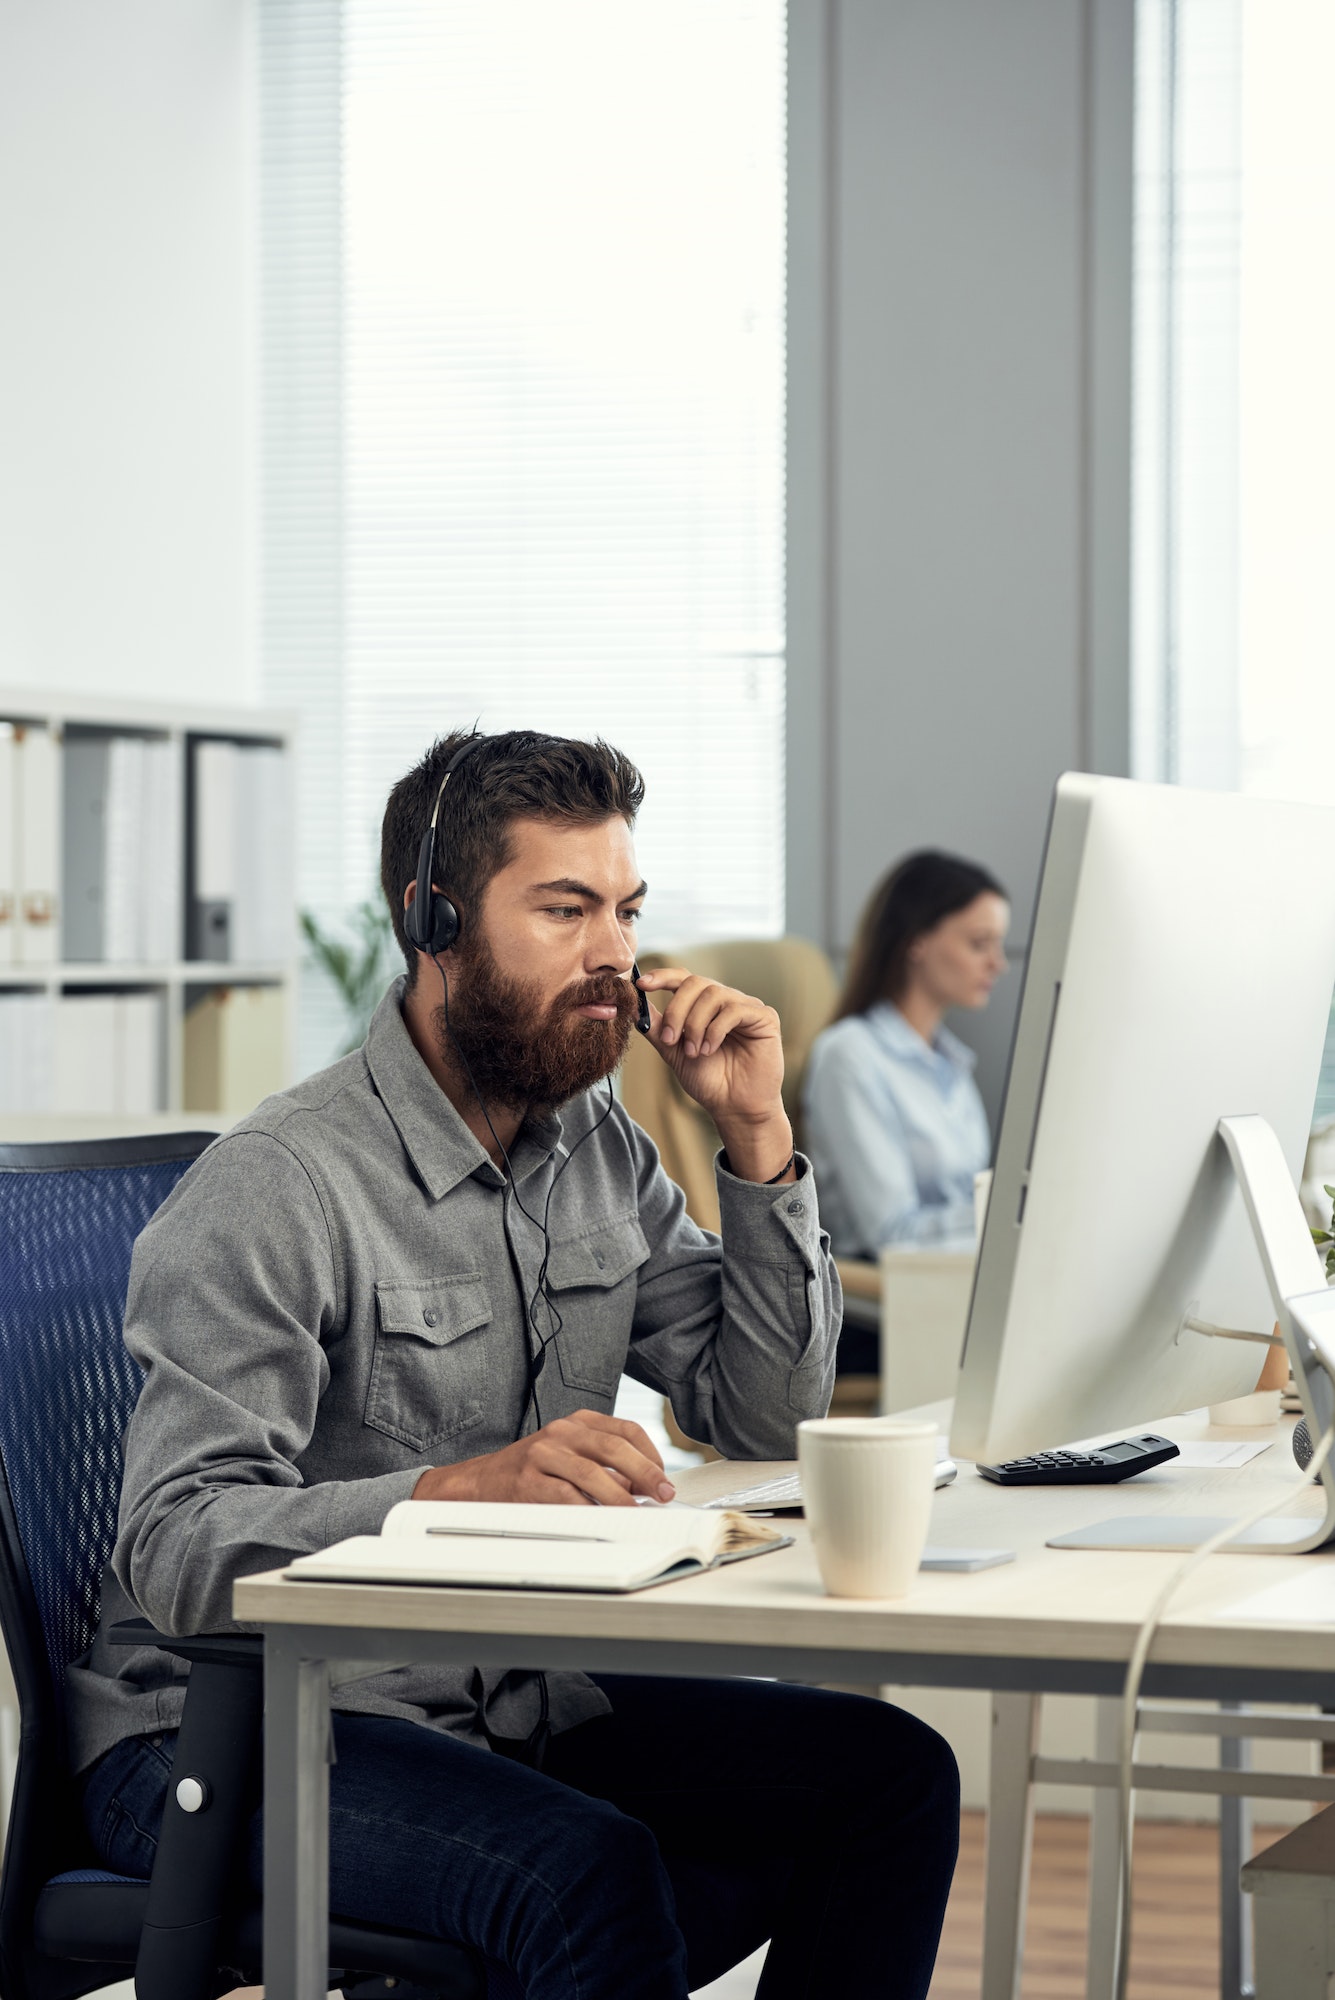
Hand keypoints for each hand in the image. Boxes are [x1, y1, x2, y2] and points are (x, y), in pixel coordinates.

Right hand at [411, 1410, 675, 1506]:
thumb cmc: (532, 1471)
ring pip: (593, 1472)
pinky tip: (602, 1520)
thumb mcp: (571, 1456)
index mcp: (578, 1422)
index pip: (626, 1429)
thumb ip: (605, 1466)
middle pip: (615, 1447)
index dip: (651, 1454)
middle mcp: (562, 1431)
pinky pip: (566, 1496)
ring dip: (621, 1496)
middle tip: (662, 1494)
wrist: (481, 1482)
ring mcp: (544, 1453)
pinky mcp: (529, 1480)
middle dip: (646, 1473)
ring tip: (637, 1512)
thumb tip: (645, 1487)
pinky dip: (588, 1510)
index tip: (664, 1477)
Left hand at [637, 966, 794, 1181]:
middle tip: (671, 1040)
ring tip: (694, 1052)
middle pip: (696, 983)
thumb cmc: (708, 1080)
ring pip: (714, 994)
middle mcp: (726, 1000)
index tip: (641, 985)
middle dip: (677, 1010)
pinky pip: (735, 1010)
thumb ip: (657, 1027)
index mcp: (705, 1005)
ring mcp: (746, 1007)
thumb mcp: (674, 1051)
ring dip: (696, 1024)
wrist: (733, 1107)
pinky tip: (709, 1049)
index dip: (662, 977)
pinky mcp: (765, 1017)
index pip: (684, 978)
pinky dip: (716, 1030)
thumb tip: (634, 1004)